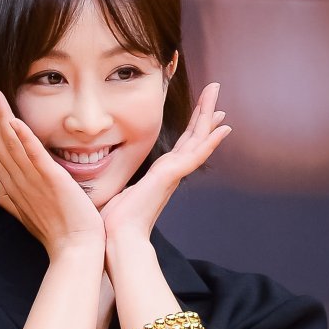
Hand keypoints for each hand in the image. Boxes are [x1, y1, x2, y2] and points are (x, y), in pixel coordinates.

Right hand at [0, 78, 103, 257]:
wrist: (74, 249)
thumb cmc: (55, 231)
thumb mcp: (24, 211)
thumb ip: (7, 193)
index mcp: (10, 186)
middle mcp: (15, 181)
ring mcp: (31, 180)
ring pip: (8, 142)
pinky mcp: (51, 180)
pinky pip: (33, 155)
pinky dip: (22, 137)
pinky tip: (13, 119)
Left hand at [101, 83, 230, 240]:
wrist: (118, 238)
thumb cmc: (114, 221)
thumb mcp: (117, 193)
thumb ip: (120, 183)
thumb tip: (106, 179)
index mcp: (159, 175)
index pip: (181, 144)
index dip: (193, 126)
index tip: (202, 110)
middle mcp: (170, 173)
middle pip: (193, 136)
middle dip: (204, 112)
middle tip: (215, 90)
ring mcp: (173, 175)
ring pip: (197, 139)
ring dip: (208, 115)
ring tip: (217, 94)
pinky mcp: (170, 177)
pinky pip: (195, 156)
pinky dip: (210, 142)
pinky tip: (222, 129)